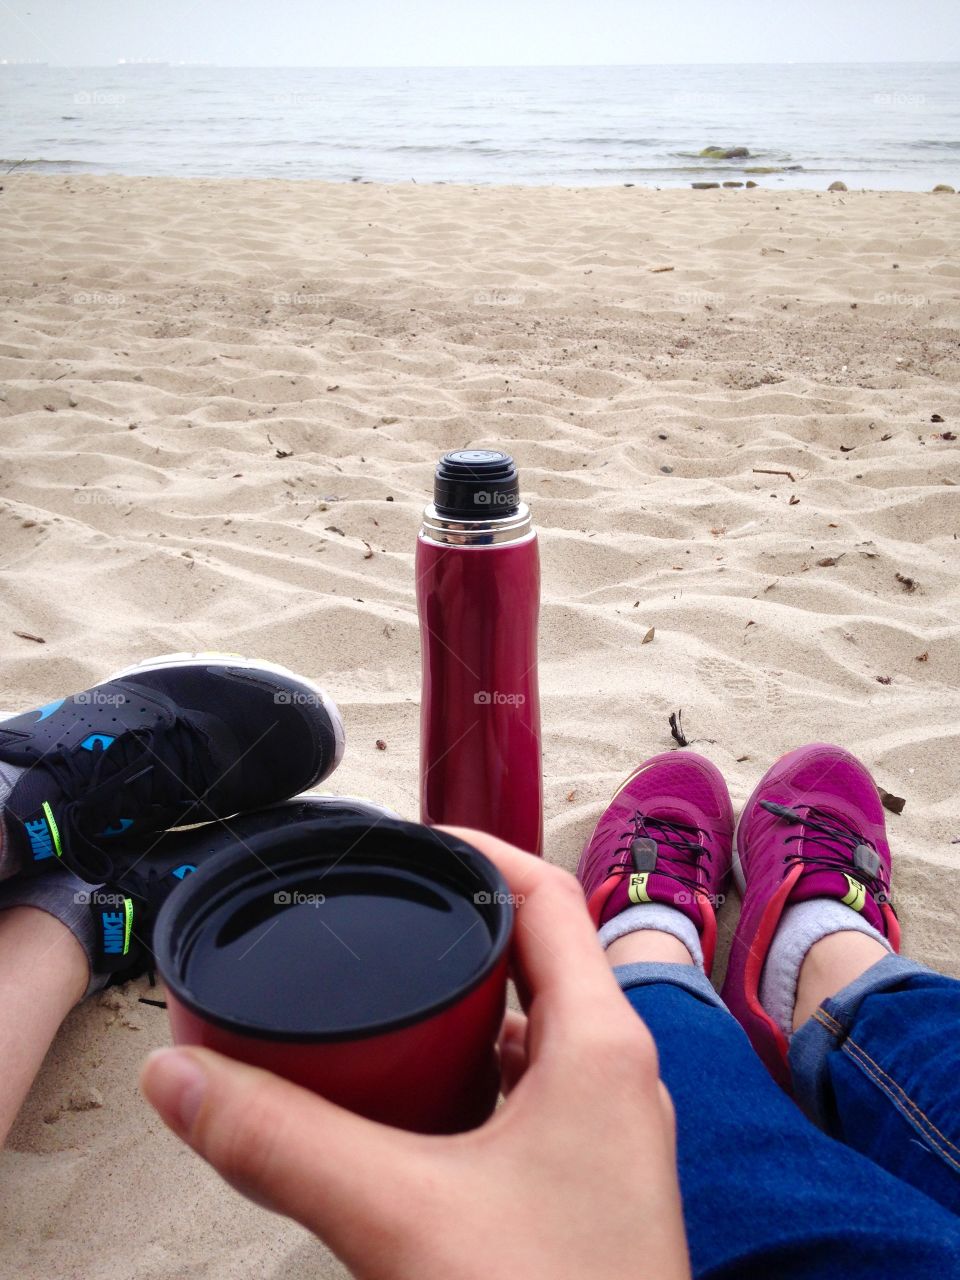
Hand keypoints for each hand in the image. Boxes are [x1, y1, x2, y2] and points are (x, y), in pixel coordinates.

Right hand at [141, 828, 689, 1279]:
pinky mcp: (579, 1189)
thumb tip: (181, 1076)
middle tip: (373, 919)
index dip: (479, 850)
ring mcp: (602, 1137)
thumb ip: (282, 1143)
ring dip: (459, 1009)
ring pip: (525, 1034)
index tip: (407, 839)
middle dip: (453, 932)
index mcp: (602, 1044)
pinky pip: (521, 1097)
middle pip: (534, 959)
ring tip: (379, 998)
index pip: (549, 897)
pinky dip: (464, 1077)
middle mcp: (613, 1076)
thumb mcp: (399, 1215)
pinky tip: (408, 1106)